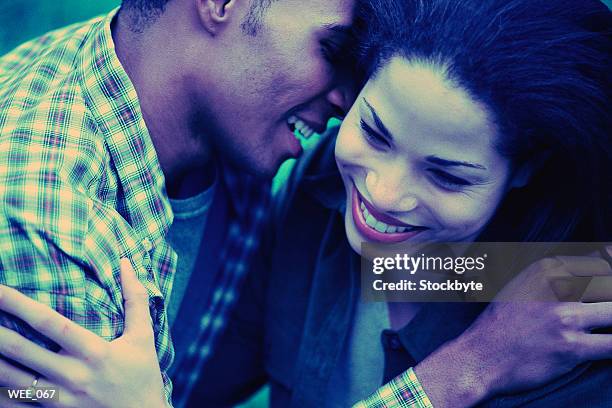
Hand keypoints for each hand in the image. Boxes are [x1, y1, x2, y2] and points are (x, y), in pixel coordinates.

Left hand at [0, 259, 166, 407]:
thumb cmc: (143, 375)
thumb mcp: (143, 336)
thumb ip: (135, 299)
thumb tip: (125, 263)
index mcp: (94, 351)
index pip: (49, 322)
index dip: (19, 304)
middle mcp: (73, 375)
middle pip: (20, 349)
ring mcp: (60, 400)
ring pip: (10, 379)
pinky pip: (14, 405)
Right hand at [414, 252, 611, 406]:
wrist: (479, 357)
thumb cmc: (499, 325)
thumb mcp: (521, 286)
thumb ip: (553, 279)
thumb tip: (585, 276)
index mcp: (547, 270)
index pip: (599, 262)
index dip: (608, 274)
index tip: (606, 289)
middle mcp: (558, 289)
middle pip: (610, 285)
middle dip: (610, 298)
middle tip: (604, 313)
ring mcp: (565, 318)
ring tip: (605, 326)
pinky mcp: (571, 347)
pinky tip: (608, 345)